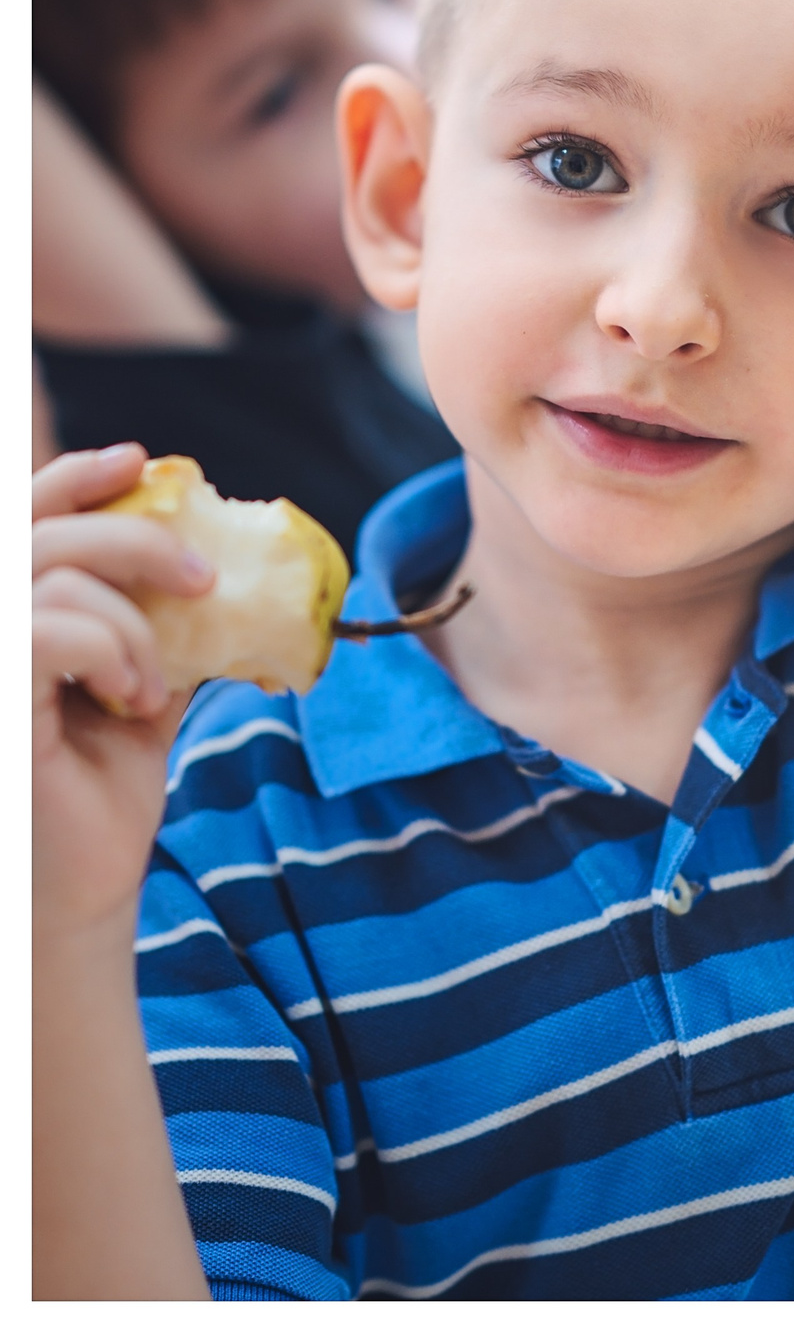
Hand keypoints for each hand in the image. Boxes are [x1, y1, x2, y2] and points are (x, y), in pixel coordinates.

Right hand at [32, 445, 211, 943]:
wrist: (81, 884)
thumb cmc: (96, 790)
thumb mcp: (140, 683)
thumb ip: (158, 621)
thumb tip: (221, 558)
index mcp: (13, 616)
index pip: (20, 515)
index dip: (72, 477)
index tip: (141, 461)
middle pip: (37, 530)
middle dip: (133, 536)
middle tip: (202, 576)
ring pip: (51, 577)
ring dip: (128, 621)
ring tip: (151, 683)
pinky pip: (46, 631)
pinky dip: (108, 649)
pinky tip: (133, 697)